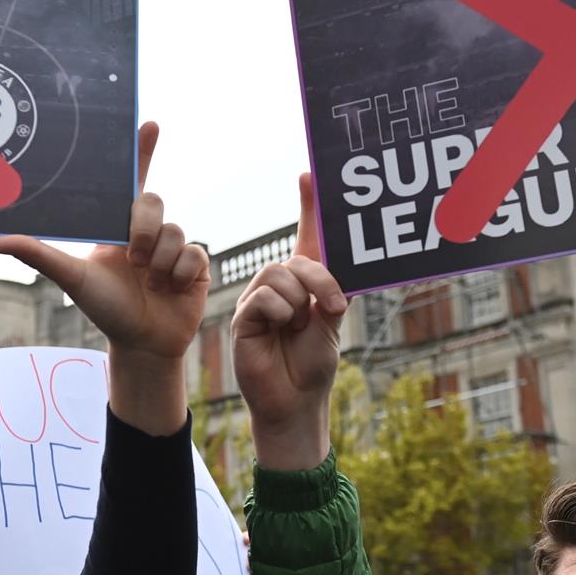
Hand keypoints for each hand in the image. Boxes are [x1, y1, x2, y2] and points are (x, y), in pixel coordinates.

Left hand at [0, 123, 207, 434]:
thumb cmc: (105, 309)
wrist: (142, 344)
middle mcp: (148, 230)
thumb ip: (39, 256)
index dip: (142, 151)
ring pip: (174, 231)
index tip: (149, 124)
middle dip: (143, 231)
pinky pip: (193, 253)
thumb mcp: (71, 279)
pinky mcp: (195, 264)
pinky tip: (170, 289)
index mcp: (119, 225)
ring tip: (149, 283)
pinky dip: (179, 274)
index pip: (133, 180)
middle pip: (152, 203)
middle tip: (133, 261)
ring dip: (159, 262)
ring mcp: (173, 246)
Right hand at [231, 173, 346, 469]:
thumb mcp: (331, 323)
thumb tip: (324, 266)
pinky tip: (281, 330)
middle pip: (295, 259)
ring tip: (299, 327)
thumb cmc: (314, 365)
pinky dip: (280, 313)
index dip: (308, 207)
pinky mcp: (243, 318)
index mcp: (304, 283)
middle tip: (332, 308)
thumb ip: (329, 291)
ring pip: (278, 275)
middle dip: (321, 280)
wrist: (297, 401)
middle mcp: (279, 287)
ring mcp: (259, 301)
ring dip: (299, 302)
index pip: (305, 238)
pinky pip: (263, 298)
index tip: (309, 174)